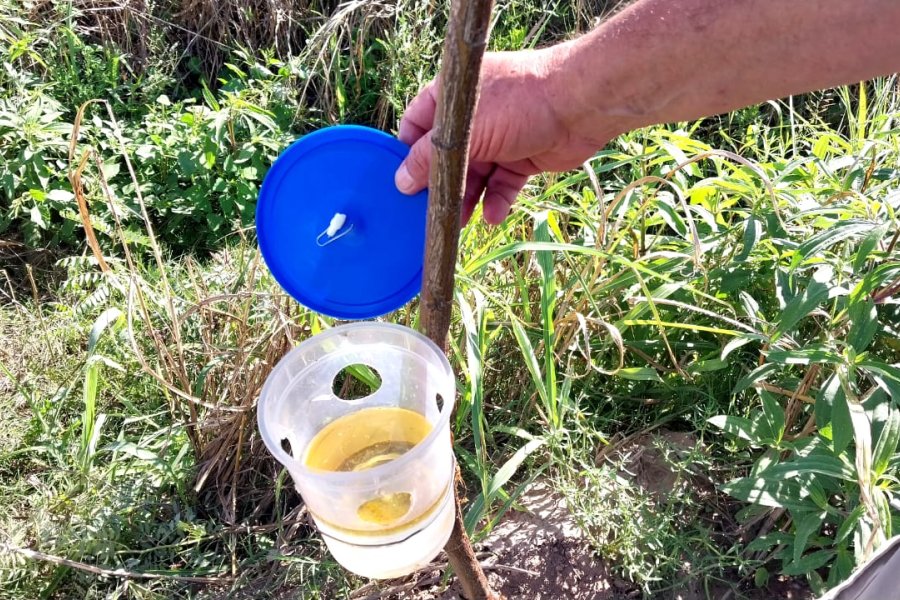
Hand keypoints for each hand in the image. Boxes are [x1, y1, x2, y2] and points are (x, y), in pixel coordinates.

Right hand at [394, 49, 609, 225]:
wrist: (579, 105)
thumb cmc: (517, 104)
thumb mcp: (462, 133)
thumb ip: (428, 159)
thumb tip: (401, 182)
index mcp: (451, 100)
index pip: (416, 126)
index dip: (407, 154)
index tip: (402, 184)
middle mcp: (472, 118)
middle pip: (446, 159)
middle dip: (440, 186)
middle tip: (429, 214)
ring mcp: (498, 138)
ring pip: (474, 176)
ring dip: (467, 200)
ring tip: (459, 224)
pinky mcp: (522, 159)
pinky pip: (502, 184)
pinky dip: (497, 201)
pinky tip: (493, 216)